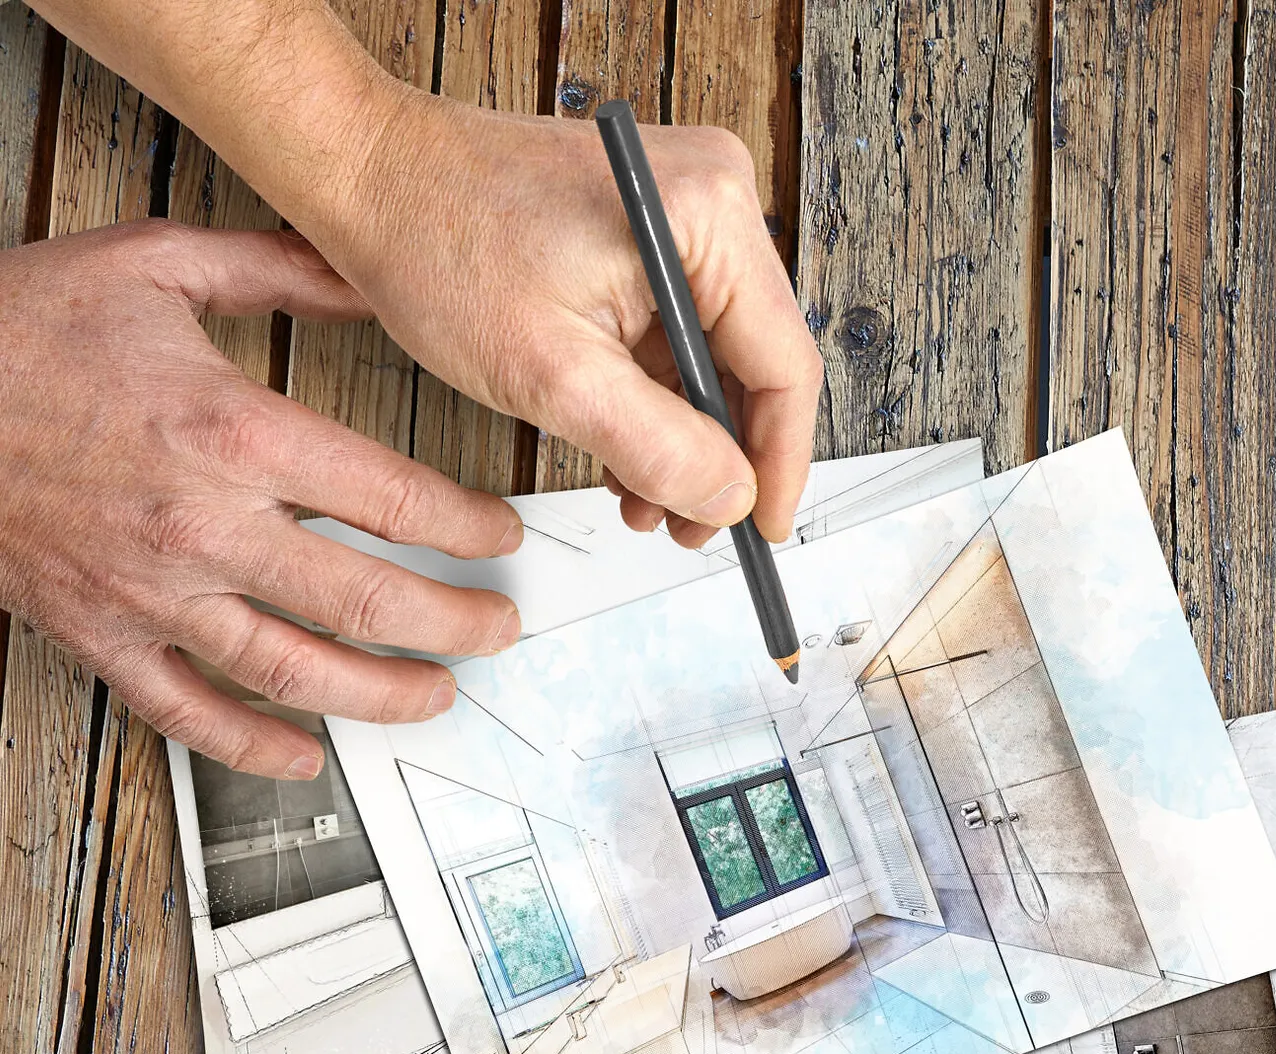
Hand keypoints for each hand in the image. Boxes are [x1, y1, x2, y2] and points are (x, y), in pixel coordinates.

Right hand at [0, 223, 524, 774]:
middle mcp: (201, 525)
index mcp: (232, 434)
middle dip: (455, 625)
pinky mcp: (100, 633)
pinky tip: (306, 754)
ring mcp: (151, 591)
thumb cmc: (16, 327)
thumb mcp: (155, 266)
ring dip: (384, 696)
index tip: (502, 538)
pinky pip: (189, 713)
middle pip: (367, 602)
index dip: (470, 530)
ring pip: (296, 673)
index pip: (395, 502)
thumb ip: (279, 270)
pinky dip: (255, 746)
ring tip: (438, 695)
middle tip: (498, 629)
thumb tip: (372, 273)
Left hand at [309, 96, 822, 549]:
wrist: (364, 175)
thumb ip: (660, 449)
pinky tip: (623, 445)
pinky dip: (656, 397)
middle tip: (686, 525)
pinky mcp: (649, 228)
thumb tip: (731, 500)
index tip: (761, 529)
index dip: (779, 464)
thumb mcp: (554, 375)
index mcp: (708, 218)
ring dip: (684, 436)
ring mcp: (683, 211)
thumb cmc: (436, 242)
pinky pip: (678, 332)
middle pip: (757, 363)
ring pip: (717, 357)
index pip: (785, 366)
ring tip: (642, 497)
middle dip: (721, 455)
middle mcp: (712, 200)